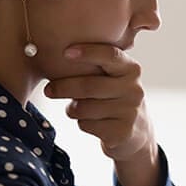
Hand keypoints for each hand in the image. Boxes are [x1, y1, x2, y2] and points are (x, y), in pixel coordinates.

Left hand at [43, 44, 154, 162]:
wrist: (136, 132)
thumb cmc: (114, 98)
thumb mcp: (114, 78)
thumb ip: (96, 66)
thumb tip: (56, 58)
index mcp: (131, 70)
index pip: (110, 55)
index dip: (88, 52)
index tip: (66, 52)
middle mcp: (134, 89)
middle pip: (89, 85)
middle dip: (63, 87)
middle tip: (48, 90)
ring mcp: (130, 112)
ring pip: (84, 108)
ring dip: (72, 109)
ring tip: (77, 108)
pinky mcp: (121, 132)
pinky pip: (87, 124)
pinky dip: (82, 123)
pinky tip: (91, 122)